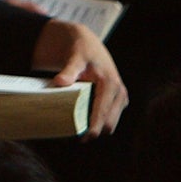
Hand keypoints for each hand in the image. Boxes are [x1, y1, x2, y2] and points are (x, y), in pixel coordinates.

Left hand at [31, 21, 127, 136]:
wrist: (88, 44)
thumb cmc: (81, 50)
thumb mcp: (75, 57)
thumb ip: (69, 70)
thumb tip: (60, 82)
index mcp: (110, 84)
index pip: (103, 111)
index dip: (94, 126)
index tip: (85, 137)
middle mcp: (119, 92)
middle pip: (109, 121)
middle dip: (95, 130)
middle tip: (78, 137)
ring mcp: (120, 97)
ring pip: (111, 122)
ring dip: (98, 127)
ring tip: (79, 132)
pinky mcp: (118, 99)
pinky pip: (110, 116)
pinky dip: (99, 122)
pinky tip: (85, 123)